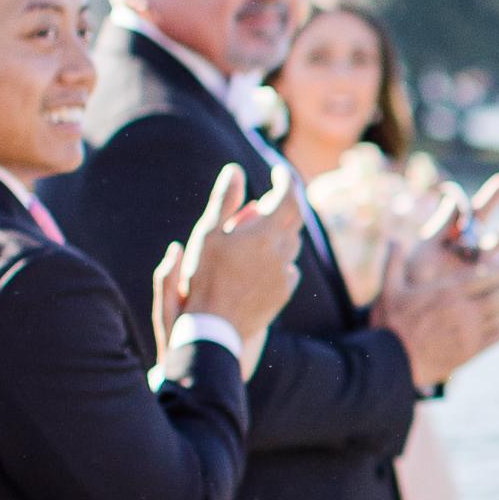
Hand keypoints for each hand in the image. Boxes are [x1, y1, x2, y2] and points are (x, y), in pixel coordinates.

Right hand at [173, 164, 303, 373]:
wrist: (215, 329)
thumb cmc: (204, 278)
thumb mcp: (207, 235)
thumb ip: (225, 201)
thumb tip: (235, 170)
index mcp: (266, 234)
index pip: (289, 197)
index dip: (286, 180)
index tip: (278, 170)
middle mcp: (282, 254)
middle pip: (294, 220)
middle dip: (285, 203)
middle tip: (271, 194)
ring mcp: (284, 276)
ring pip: (291, 244)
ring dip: (282, 230)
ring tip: (263, 225)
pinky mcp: (282, 294)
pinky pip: (287, 268)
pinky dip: (279, 256)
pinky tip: (264, 259)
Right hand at [376, 216, 498, 388]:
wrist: (391, 364)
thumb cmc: (388, 326)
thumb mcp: (388, 290)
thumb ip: (394, 262)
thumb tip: (394, 237)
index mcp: (445, 292)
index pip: (482, 276)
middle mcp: (463, 310)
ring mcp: (469, 331)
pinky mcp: (469, 351)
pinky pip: (496, 338)